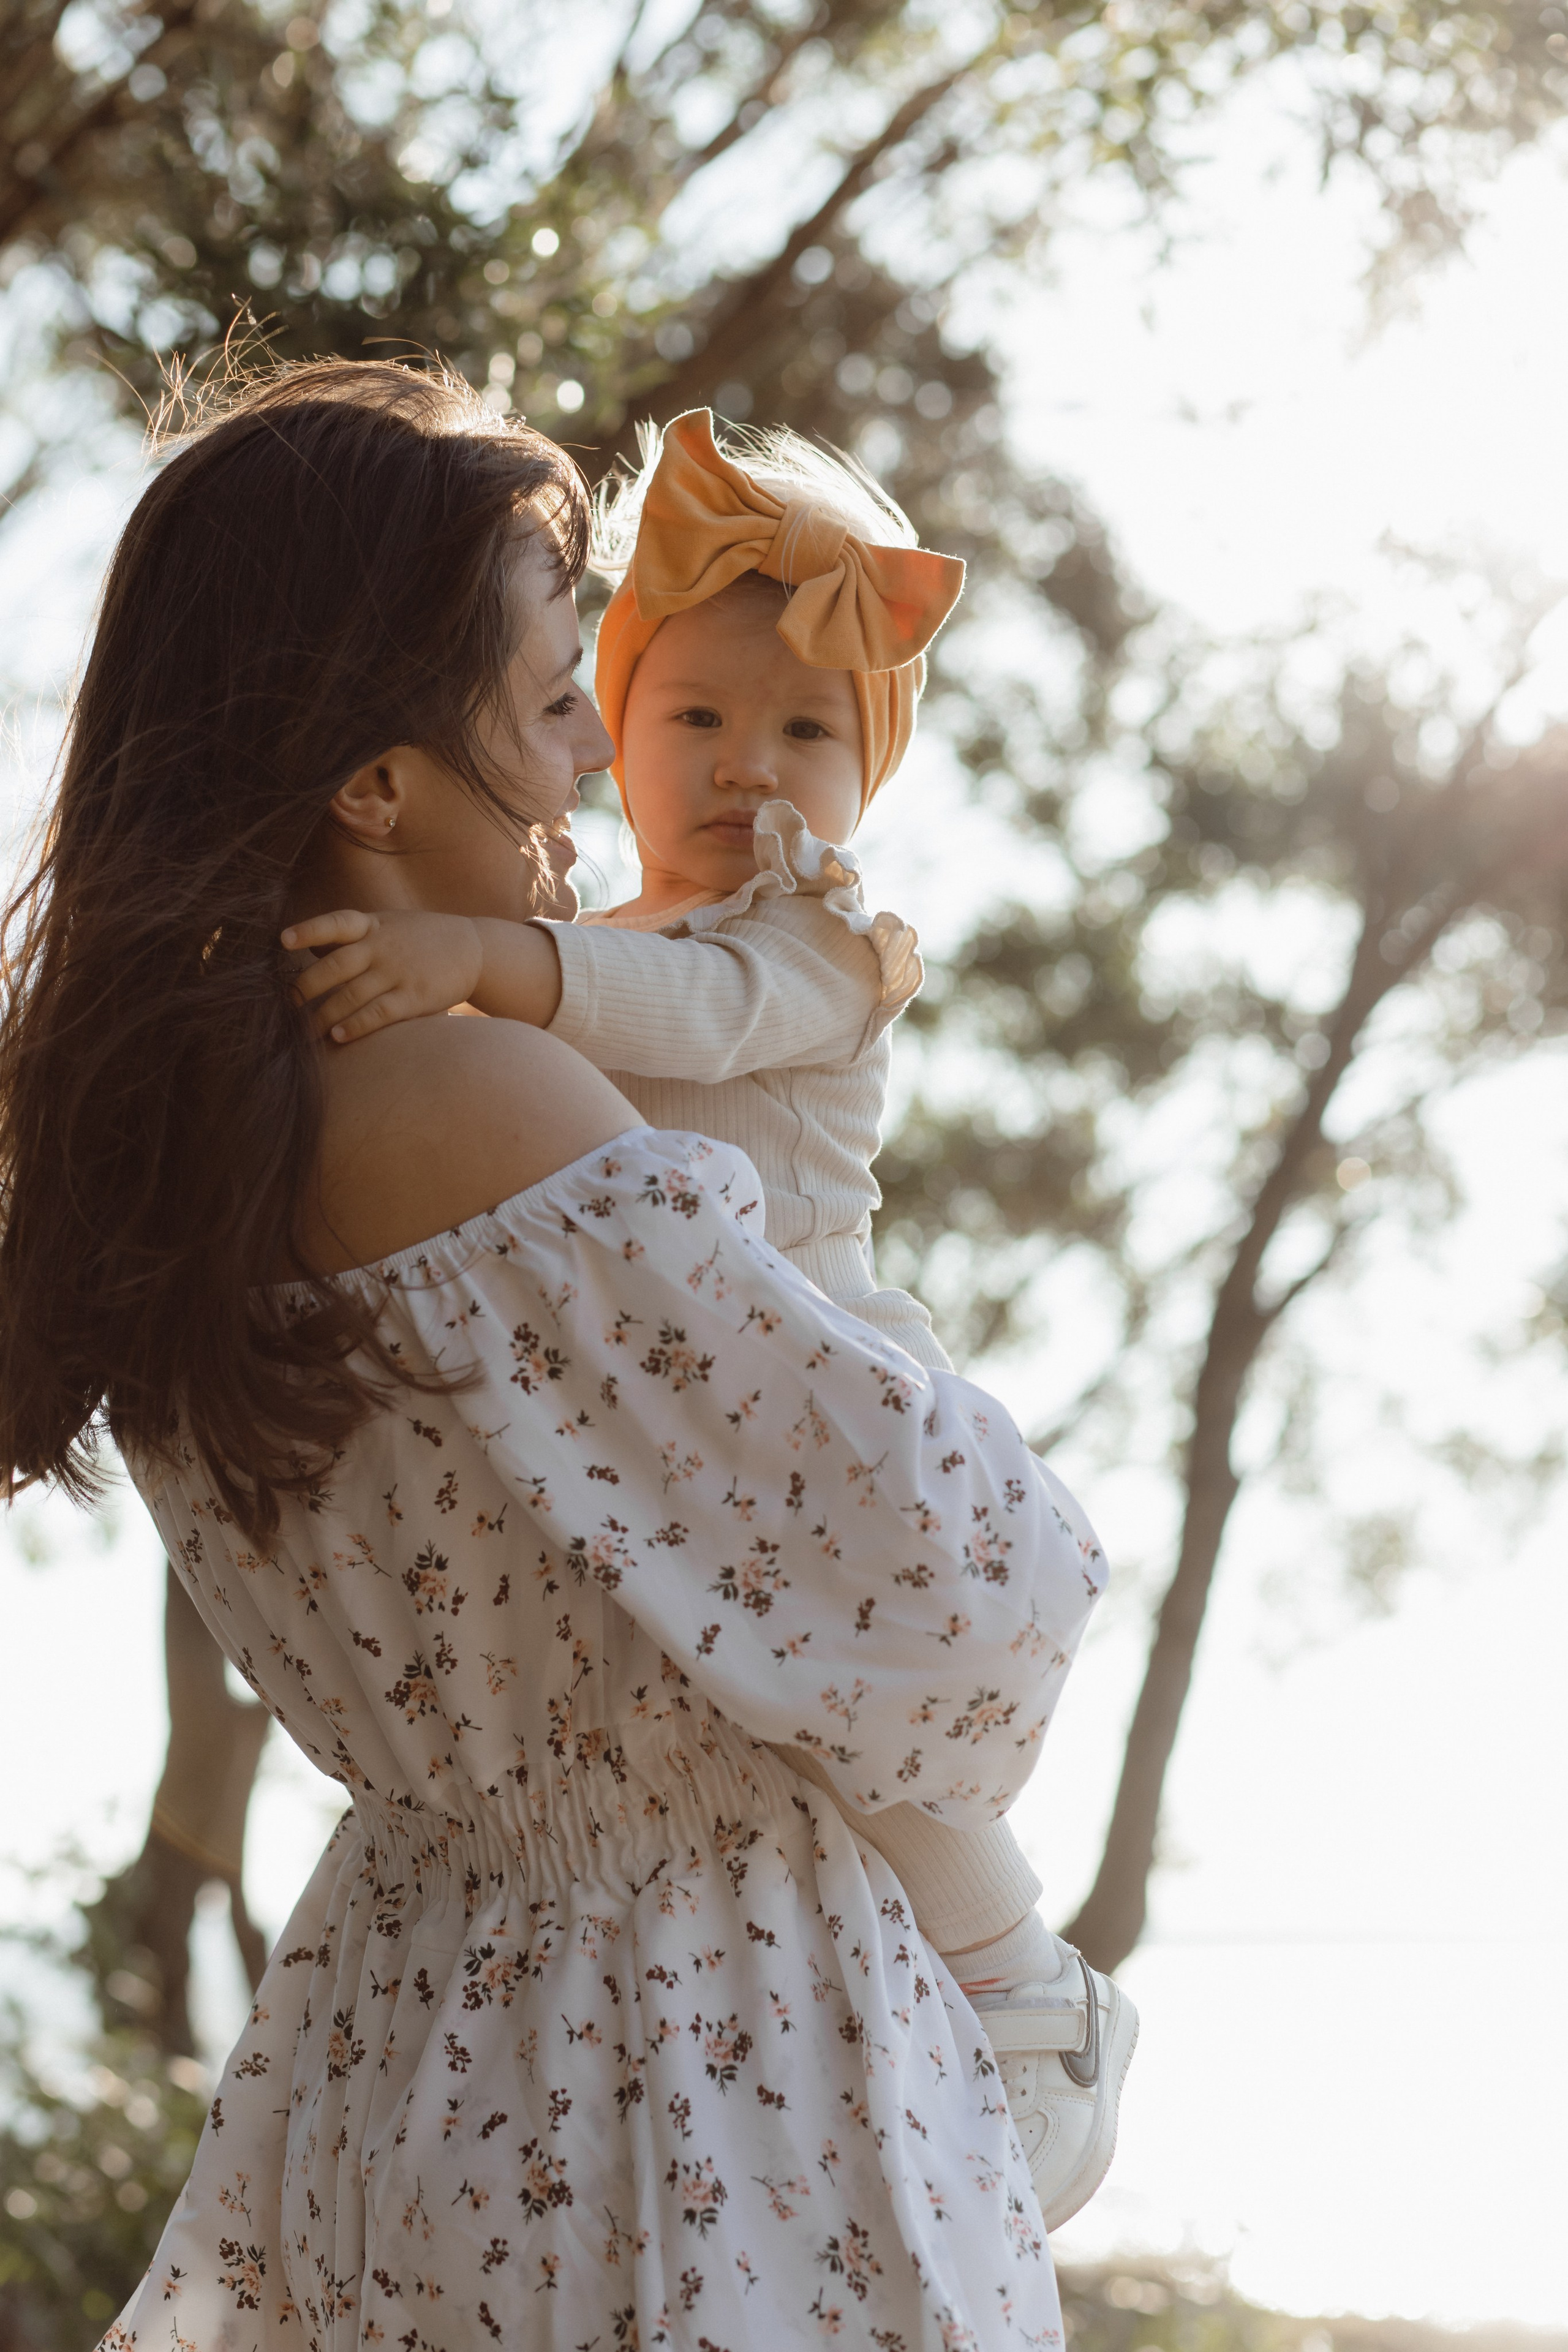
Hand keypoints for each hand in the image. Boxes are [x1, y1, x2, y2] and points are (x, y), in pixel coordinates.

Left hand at [281, 908, 482, 1042]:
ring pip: (351, 995)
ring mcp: (399, 972)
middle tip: (286, 1005)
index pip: (336, 923)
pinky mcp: (415, 997)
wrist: (474, 949)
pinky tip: (339, 1036)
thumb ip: (353, 934)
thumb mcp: (389, 924)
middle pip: (335, 966)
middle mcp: (383, 947)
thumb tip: (310, 945)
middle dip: (306, 987)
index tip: (283, 941)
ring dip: (324, 1015)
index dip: (309, 930)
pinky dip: (356, 1026)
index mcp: (373, 925)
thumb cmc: (421, 938)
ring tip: (303, 1032)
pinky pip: (379, 1013)